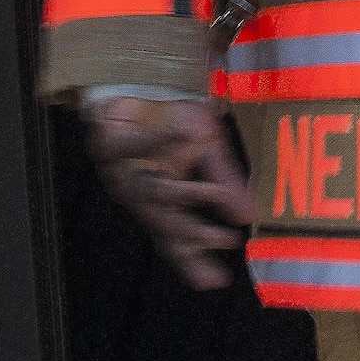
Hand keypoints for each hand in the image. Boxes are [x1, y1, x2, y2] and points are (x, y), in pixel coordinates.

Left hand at [85, 97, 255, 290]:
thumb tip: (250, 214)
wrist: (143, 79)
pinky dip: (161, 144)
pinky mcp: (109, 144)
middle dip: (194, 234)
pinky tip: (183, 138)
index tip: (215, 281)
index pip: (176, 238)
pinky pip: (136, 148)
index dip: (193, 260)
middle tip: (223, 240)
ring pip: (152, 192)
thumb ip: (225, 181)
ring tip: (216, 194)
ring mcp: (121, 170)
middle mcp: (139, 192)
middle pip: (164, 223)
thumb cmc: (173, 119)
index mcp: (161, 199)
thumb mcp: (207, 147)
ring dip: (185, 194)